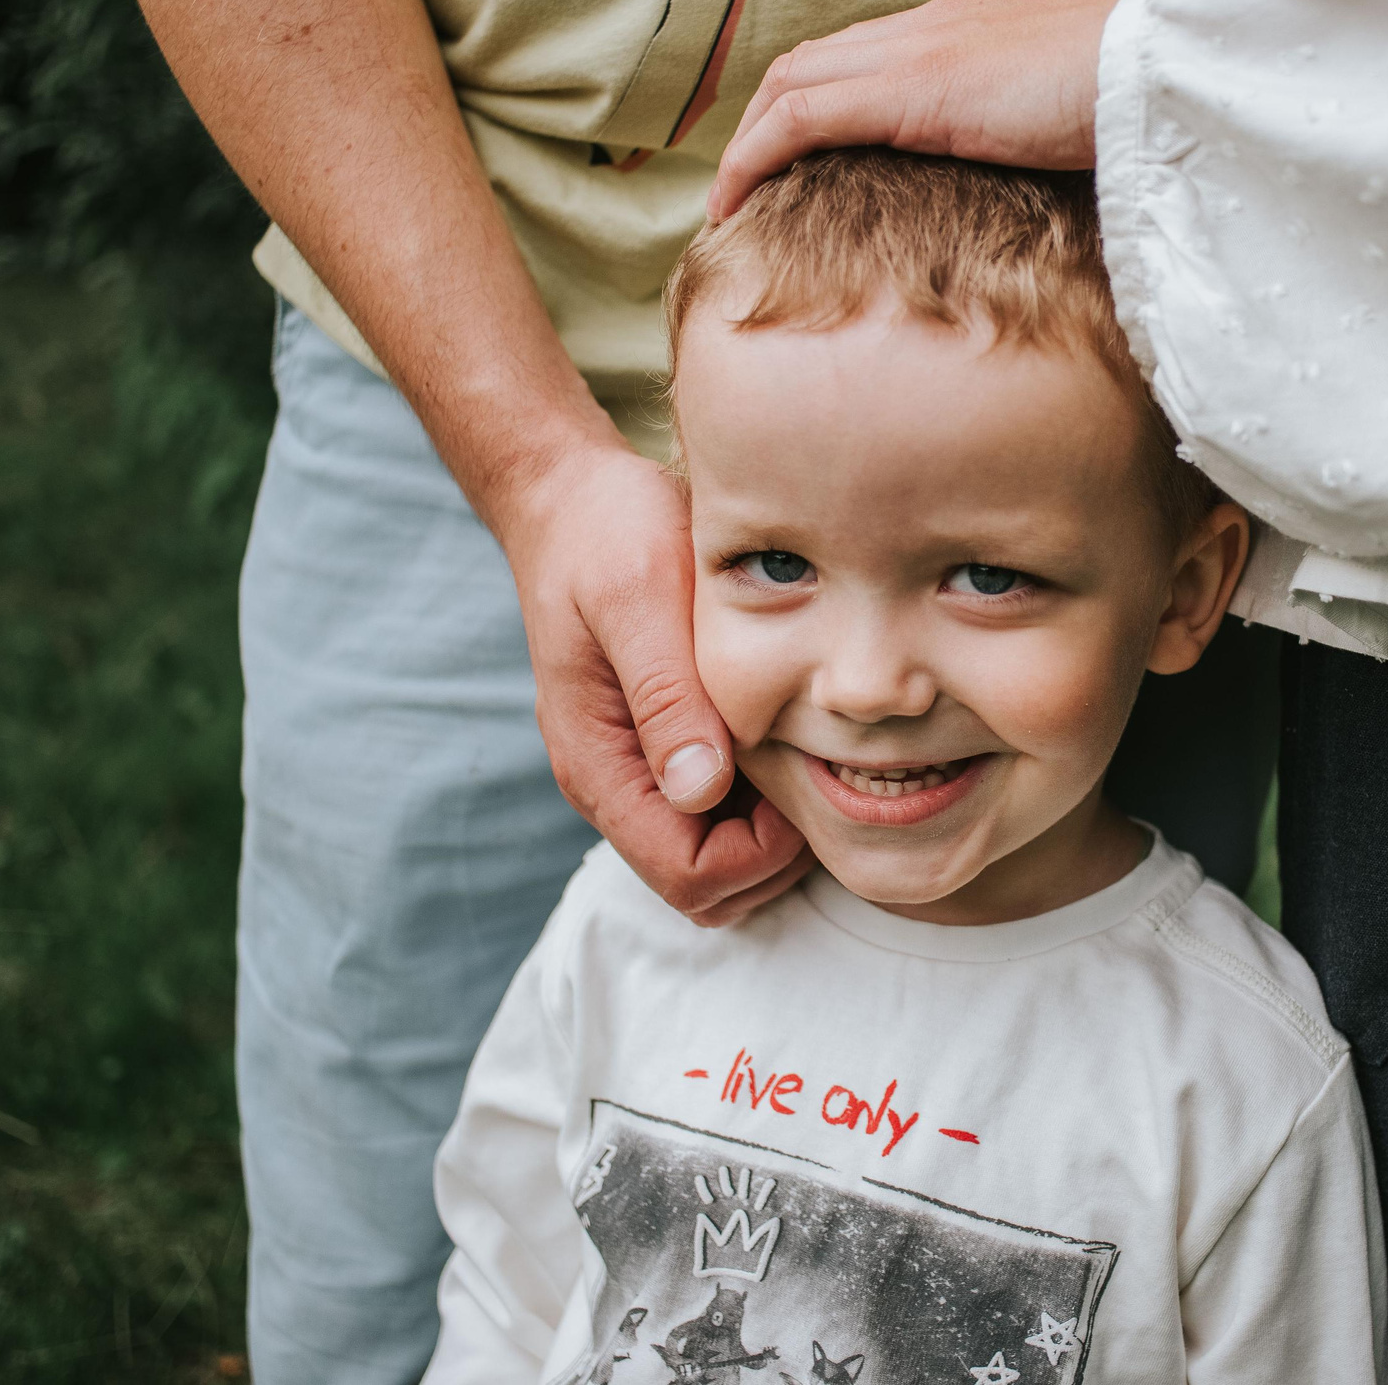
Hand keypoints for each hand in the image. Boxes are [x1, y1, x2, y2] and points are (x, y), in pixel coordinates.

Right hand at [491, 440, 810, 925]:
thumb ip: (667, 696)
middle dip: (772, 857)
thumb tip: (701, 789)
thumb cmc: (607, 534)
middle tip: (814, 770)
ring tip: (803, 750)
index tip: (798, 780)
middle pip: (705, 888)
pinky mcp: (658, 749)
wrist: (573, 499)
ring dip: (770, 835)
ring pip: (714, 863)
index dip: (758, 852)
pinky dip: (760, 803)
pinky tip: (785, 736)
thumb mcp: (641, 598)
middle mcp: (611, 784)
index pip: (686, 872)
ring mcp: (633, 771)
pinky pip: (716, 817)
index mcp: (599, 763)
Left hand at [706, 0, 1122, 219]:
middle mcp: (932, 27)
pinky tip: (735, 204)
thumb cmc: (1148, 104)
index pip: (867, 55)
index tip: (799, 163)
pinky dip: (755, 158)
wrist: (1169, 71)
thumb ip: (1047, 136)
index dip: (817, 102)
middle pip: (813, 61)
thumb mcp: (1083, 118)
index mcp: (973, 29)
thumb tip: (1051, 187)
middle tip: (746, 188)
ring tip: (730, 206)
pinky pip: (800, 119)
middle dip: (766, 120)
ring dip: (749, 143)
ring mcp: (916, 52)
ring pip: (793, 82)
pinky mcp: (909, 91)